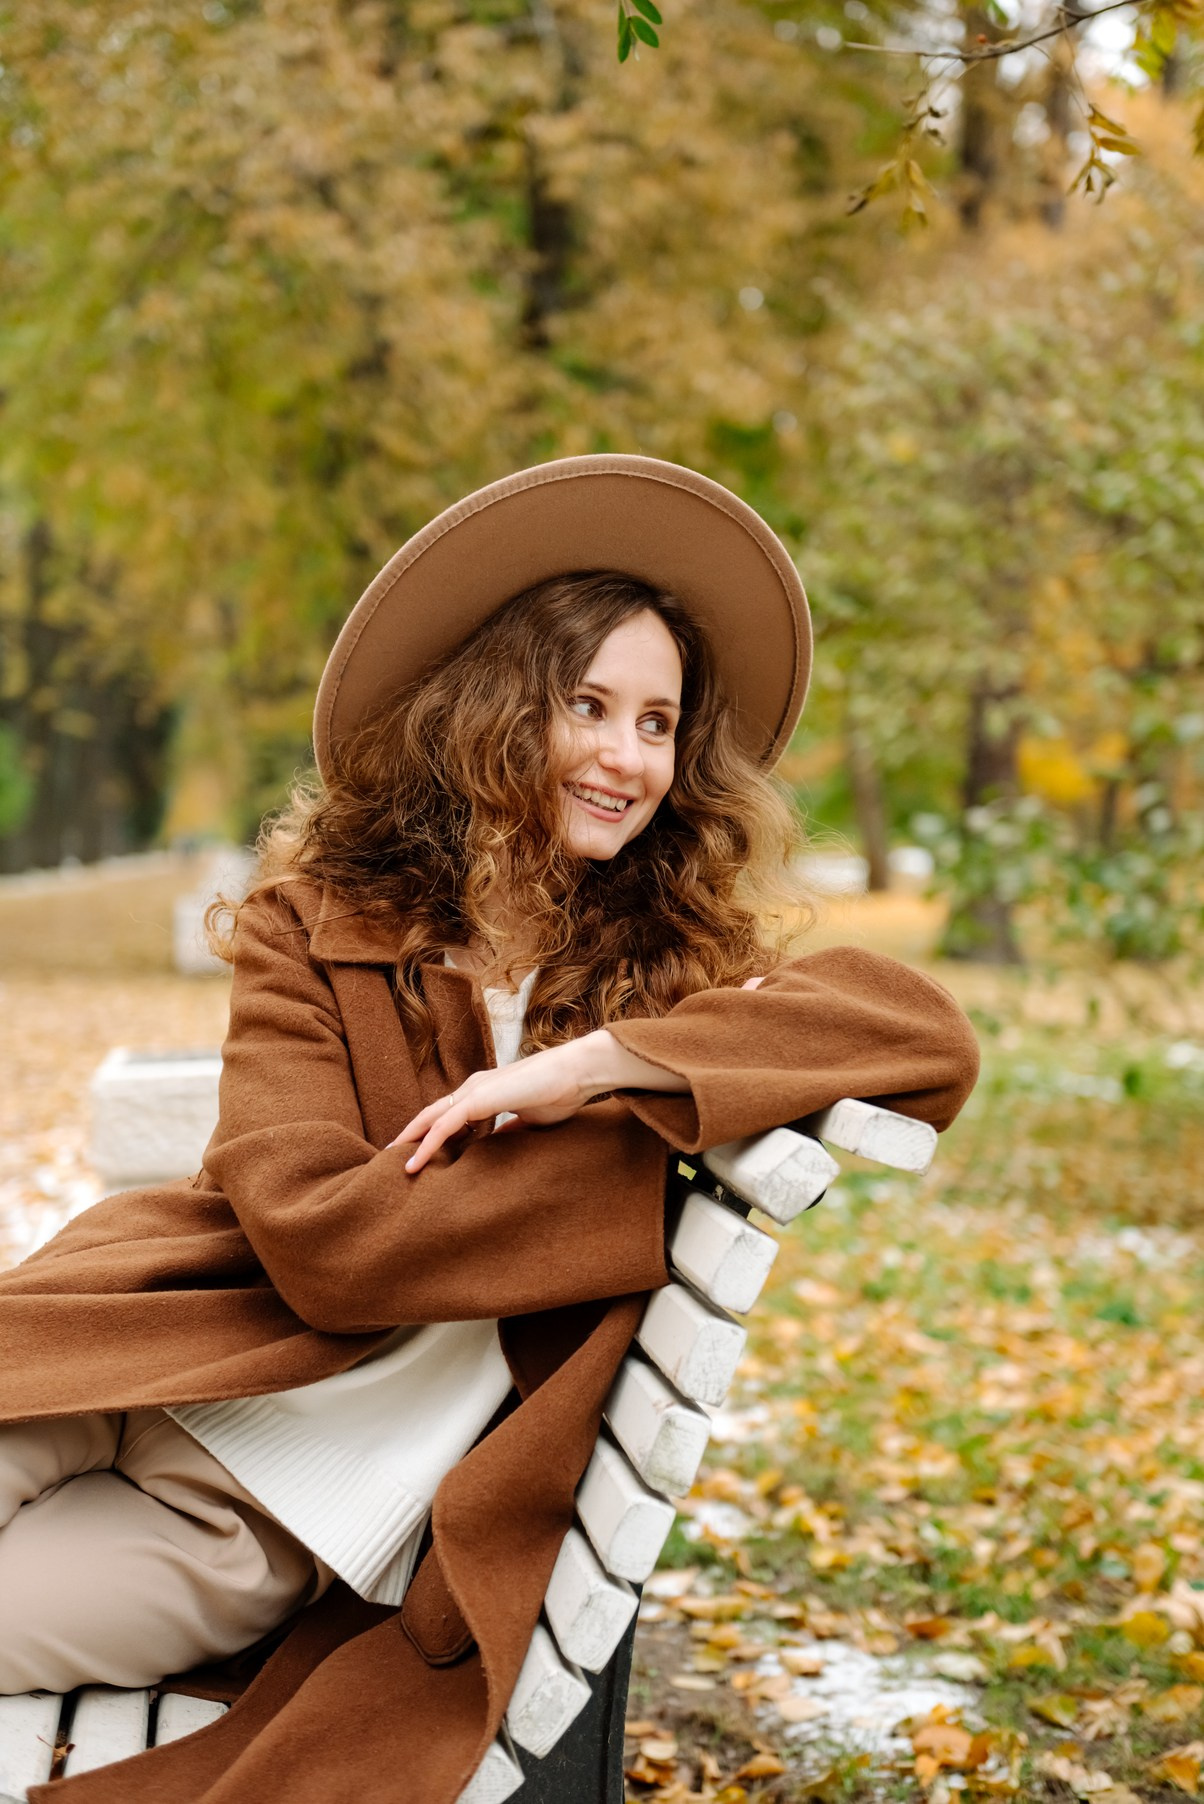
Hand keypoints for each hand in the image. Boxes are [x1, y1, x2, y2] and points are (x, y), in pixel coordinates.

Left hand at [392, 1029, 688, 1172]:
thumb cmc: (560, 1093)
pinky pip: (445, 1126)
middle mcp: (473, 1088)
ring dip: (412, 1141)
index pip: (449, 1115)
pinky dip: (427, 1144)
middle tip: (393, 1157)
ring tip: (395, 1165)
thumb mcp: (529, 1120)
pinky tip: (415, 1162)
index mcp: (484, 1092)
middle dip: (412, 1135)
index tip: (420, 1154)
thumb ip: (510, 1130)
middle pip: (432, 1114)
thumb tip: (498, 1145)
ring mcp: (474, 1091)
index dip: (431, 1133)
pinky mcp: (478, 1099)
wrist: (576, 1073)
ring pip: (431, 1119)